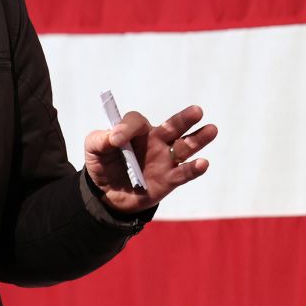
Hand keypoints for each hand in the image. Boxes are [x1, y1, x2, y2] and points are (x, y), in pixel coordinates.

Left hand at [84, 105, 216, 216]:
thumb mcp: (93, 149)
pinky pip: (183, 173)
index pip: (136, 121)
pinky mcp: (168, 180)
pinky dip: (193, 169)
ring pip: (185, 147)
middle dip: (184, 119)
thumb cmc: (102, 164)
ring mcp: (164, 160)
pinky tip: (202, 163)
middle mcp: (155, 141)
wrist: (106, 194)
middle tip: (197, 111)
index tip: (116, 141)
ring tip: (211, 129)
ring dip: (198, 139)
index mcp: (136, 130)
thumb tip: (113, 138)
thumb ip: (98, 139)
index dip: (127, 128)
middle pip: (172, 127)